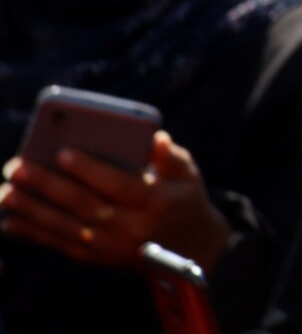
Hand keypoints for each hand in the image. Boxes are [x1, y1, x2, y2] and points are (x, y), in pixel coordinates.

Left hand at [0, 132, 229, 272]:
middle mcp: (130, 226)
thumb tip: (155, 139)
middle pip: (83, 205)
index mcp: (154, 201)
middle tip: (16, 168)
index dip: (90, 169)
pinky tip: (10, 221)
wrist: (189, 248)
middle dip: (47, 186)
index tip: (62, 153)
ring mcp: (110, 245)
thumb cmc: (184, 199)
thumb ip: (171, 156)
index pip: (118, 184)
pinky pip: (60, 244)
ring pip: (65, 226)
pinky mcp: (95, 258)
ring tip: (6, 192)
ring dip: (32, 210)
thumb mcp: (188, 174)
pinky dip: (33, 234)